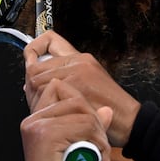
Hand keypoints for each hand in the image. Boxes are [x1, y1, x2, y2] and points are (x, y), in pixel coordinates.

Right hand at [20, 77, 111, 160]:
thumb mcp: (84, 148)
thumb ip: (91, 127)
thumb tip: (106, 109)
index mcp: (38, 119)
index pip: (64, 90)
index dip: (87, 109)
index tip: (95, 136)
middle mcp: (33, 119)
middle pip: (76, 99)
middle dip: (96, 121)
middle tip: (103, 148)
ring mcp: (36, 126)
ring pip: (82, 112)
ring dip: (99, 134)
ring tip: (101, 156)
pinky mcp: (44, 136)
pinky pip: (83, 125)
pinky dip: (98, 142)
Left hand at [23, 30, 139, 146]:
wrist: (129, 120)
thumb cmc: (110, 109)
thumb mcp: (89, 86)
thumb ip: (64, 79)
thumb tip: (32, 82)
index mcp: (81, 58)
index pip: (48, 40)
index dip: (33, 50)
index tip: (30, 62)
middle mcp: (78, 60)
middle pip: (35, 65)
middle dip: (30, 84)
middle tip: (37, 100)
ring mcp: (77, 72)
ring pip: (35, 79)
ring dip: (34, 97)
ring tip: (45, 109)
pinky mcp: (76, 86)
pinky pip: (44, 92)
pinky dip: (41, 105)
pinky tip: (51, 114)